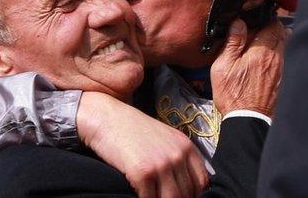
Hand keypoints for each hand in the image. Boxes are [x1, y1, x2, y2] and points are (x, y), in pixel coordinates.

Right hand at [77, 92, 208, 197]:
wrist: (106, 118)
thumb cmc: (132, 130)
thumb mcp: (164, 138)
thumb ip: (178, 156)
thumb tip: (187, 186)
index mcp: (185, 146)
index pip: (201, 182)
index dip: (193, 195)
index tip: (182, 197)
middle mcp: (177, 155)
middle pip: (187, 194)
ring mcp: (161, 164)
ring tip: (152, 197)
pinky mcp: (142, 173)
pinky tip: (138, 196)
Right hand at [211, 19, 286, 116]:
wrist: (247, 120)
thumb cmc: (232, 94)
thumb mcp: (223, 67)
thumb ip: (233, 42)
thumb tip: (239, 22)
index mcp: (262, 51)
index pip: (273, 24)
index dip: (265, 19)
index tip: (256, 20)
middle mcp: (277, 58)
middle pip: (283, 33)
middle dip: (273, 28)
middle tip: (259, 29)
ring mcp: (283, 70)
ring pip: (286, 46)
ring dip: (276, 41)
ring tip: (262, 44)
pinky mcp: (284, 80)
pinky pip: (286, 60)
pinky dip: (278, 55)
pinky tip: (266, 61)